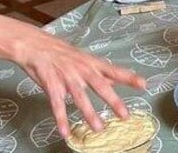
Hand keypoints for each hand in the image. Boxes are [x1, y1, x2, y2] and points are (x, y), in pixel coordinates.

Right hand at [13, 30, 145, 138]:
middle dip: (113, 100)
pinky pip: (56, 104)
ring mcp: (66, 76)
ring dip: (89, 113)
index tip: (144, 84)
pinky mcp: (51, 83)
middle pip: (100, 85)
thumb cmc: (60, 54)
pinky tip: (65, 132)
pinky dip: (61, 118)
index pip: (113, 70)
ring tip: (99, 128)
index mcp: (91, 63)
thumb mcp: (82, 60)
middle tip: (125, 115)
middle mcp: (81, 69)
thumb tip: (113, 82)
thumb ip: (97, 73)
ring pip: (80, 97)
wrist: (34, 44)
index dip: (129, 77)